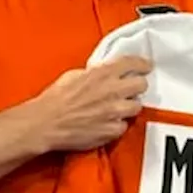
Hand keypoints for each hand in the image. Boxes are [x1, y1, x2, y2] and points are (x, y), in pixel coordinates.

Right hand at [32, 56, 152, 151]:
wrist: (46, 123)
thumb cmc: (55, 100)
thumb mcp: (73, 75)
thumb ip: (94, 73)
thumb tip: (102, 72)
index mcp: (102, 74)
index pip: (132, 63)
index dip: (142, 64)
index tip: (146, 66)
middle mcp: (112, 91)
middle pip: (142, 85)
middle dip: (138, 86)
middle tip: (131, 89)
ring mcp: (115, 111)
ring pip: (137, 106)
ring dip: (129, 106)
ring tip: (117, 108)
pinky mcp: (112, 130)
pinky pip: (124, 126)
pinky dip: (117, 125)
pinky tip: (106, 123)